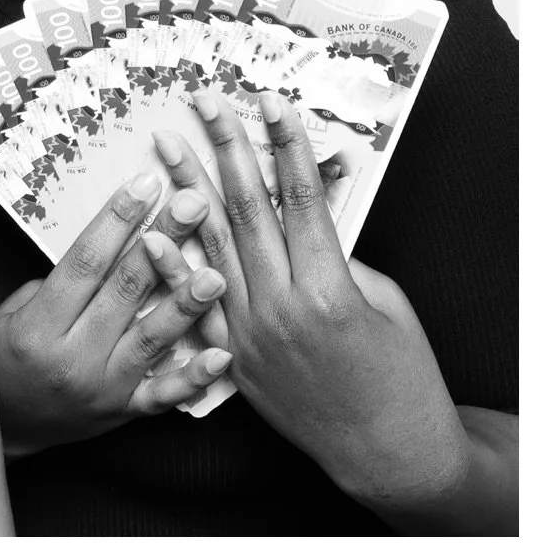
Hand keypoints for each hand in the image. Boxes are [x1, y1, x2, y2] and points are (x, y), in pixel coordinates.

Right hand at [0, 167, 228, 447]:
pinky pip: (164, 394)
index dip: (116, 220)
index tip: (145, 183)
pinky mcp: (123, 411)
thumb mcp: (8, 316)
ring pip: (152, 339)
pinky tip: (221, 355)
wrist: (0, 429)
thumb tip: (105, 248)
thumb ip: (55, 285)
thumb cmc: (1, 360)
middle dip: (163, 241)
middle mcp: (72, 358)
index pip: (84, 263)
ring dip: (186, 302)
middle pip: (124, 290)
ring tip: (218, 272)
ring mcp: (102, 387)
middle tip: (195, 203)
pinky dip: (194, 376)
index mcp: (38, 328)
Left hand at [188, 102, 472, 512]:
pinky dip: (172, 268)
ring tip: (167, 146)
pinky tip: (150, 233)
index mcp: (328, 289)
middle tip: (206, 102)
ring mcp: (250, 338)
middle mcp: (281, 309)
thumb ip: (341, 258)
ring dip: (188, 191)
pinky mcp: (235, 362)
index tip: (269, 101)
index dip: (282, 144)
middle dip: (225, 149)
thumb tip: (306, 219)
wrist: (386, 451)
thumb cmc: (402, 376)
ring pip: (212, 250)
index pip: (297, 199)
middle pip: (246, 212)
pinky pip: (196, 306)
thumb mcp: (385, 302)